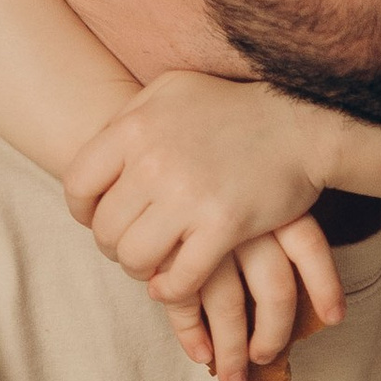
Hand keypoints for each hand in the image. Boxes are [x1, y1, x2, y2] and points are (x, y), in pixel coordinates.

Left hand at [65, 74, 348, 380]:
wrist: (302, 124)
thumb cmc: (234, 108)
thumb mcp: (172, 91)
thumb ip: (131, 117)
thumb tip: (100, 147)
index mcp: (135, 127)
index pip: (78, 183)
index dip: (82, 211)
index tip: (97, 218)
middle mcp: (154, 162)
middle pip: (105, 227)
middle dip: (112, 246)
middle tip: (129, 247)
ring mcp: (189, 196)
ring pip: (135, 256)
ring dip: (138, 270)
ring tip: (151, 266)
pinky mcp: (224, 226)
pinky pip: (180, 276)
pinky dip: (171, 289)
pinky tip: (171, 285)